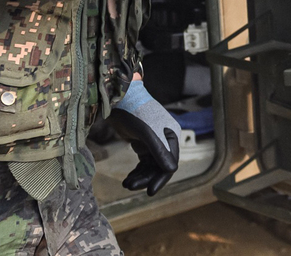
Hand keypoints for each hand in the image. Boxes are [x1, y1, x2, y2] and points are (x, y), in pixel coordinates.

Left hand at [107, 80, 179, 195]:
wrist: (119, 99)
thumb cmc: (135, 111)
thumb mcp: (147, 132)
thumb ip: (159, 151)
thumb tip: (171, 171)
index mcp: (171, 135)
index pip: (170, 163)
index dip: (161, 178)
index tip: (150, 191)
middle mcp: (165, 139)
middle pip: (159, 167)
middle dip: (146, 178)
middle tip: (130, 186)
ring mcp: (154, 142)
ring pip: (150, 167)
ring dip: (139, 176)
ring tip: (126, 184)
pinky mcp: (142, 143)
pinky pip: (143, 163)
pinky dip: (136, 171)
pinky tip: (128, 178)